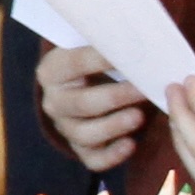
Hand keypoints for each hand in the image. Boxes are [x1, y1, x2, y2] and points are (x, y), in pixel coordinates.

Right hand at [36, 44, 149, 172]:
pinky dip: (112, 155)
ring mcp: (66, 127)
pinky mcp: (80, 149)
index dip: (101, 59)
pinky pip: (92, 159)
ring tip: (139, 117)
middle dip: (114, 97)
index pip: (75, 63)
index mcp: (52, 71)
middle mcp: (54, 101)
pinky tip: (131, 145)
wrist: (81, 86)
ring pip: (85, 134)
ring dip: (114, 126)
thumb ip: (106, 44)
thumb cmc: (93, 63)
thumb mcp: (91, 48)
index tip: (130, 52)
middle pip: (81, 104)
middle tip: (142, 89)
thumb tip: (137, 35)